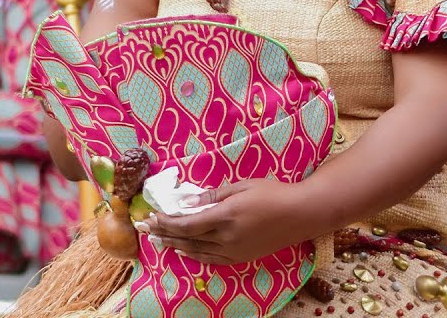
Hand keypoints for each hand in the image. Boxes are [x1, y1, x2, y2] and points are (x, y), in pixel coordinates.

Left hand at [142, 180, 314, 264]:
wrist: (300, 214)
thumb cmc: (273, 193)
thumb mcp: (243, 186)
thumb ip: (213, 195)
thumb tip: (188, 202)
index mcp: (226, 216)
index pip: (187, 223)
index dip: (166, 221)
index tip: (152, 216)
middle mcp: (227, 237)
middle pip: (187, 238)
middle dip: (164, 232)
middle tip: (146, 228)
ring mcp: (234, 250)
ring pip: (196, 250)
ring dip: (175, 245)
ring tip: (158, 240)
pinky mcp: (241, 258)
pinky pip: (211, 259)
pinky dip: (194, 254)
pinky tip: (183, 250)